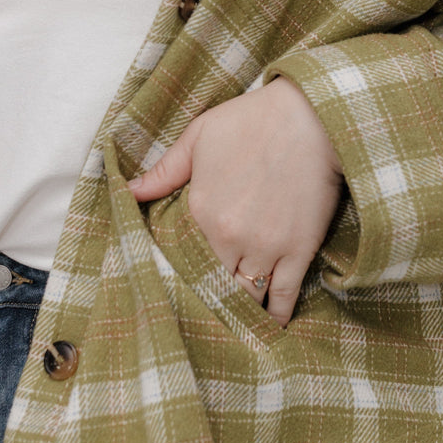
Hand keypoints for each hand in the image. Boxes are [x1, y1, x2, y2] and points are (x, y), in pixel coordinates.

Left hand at [129, 77, 343, 326]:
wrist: (313, 115)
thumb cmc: (254, 119)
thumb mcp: (201, 134)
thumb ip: (165, 169)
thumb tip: (128, 190)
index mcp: (201, 211)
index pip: (182, 259)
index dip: (181, 274)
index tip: (180, 286)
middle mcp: (230, 236)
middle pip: (212, 285)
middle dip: (208, 299)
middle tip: (205, 312)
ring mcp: (266, 246)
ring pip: (245, 297)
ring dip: (238, 311)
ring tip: (233, 326)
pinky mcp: (299, 250)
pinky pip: (283, 296)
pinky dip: (274, 316)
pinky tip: (269, 327)